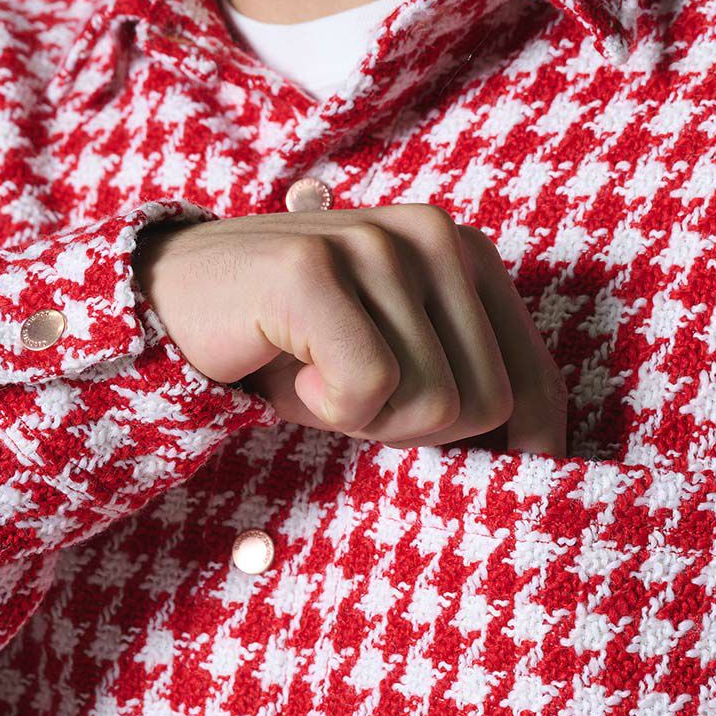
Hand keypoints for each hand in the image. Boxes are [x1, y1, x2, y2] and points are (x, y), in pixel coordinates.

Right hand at [133, 204, 567, 454]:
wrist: (175, 305)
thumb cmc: (297, 347)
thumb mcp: (399, 364)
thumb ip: (463, 386)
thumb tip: (540, 460)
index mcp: (467, 256)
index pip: (537, 378)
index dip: (532, 444)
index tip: (514, 480)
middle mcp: (436, 235)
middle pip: (486, 405)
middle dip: (413, 429)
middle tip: (350, 395)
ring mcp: (376, 244)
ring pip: (431, 404)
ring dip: (362, 418)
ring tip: (314, 373)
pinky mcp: (315, 269)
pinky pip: (369, 388)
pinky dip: (325, 408)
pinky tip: (288, 369)